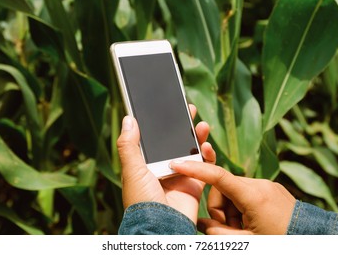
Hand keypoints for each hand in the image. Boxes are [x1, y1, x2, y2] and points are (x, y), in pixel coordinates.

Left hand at [117, 105, 215, 223]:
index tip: (169, 110)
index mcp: (147, 164)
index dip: (163, 125)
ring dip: (198, 137)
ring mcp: (180, 176)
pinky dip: (208, 156)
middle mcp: (163, 168)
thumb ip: (129, 145)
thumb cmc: (142, 201)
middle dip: (184, 127)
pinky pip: (204, 167)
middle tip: (190, 111)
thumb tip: (129, 119)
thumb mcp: (132, 170)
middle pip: (176, 143)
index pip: (156, 139)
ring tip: (202, 126)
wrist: (160, 226)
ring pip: (192, 152)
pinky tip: (207, 146)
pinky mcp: (194, 184)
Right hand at [170, 161, 295, 233]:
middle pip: (222, 189)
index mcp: (253, 195)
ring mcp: (267, 186)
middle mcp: (260, 184)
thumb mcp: (247, 243)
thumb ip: (218, 233)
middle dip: (220, 210)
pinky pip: (246, 194)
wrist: (315, 241)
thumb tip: (201, 224)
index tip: (176, 164)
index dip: (195, 169)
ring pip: (233, 192)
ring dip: (232, 212)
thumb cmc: (281, 242)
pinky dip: (242, 209)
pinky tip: (253, 225)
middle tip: (233, 230)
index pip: (217, 176)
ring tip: (246, 231)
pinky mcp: (272, 190)